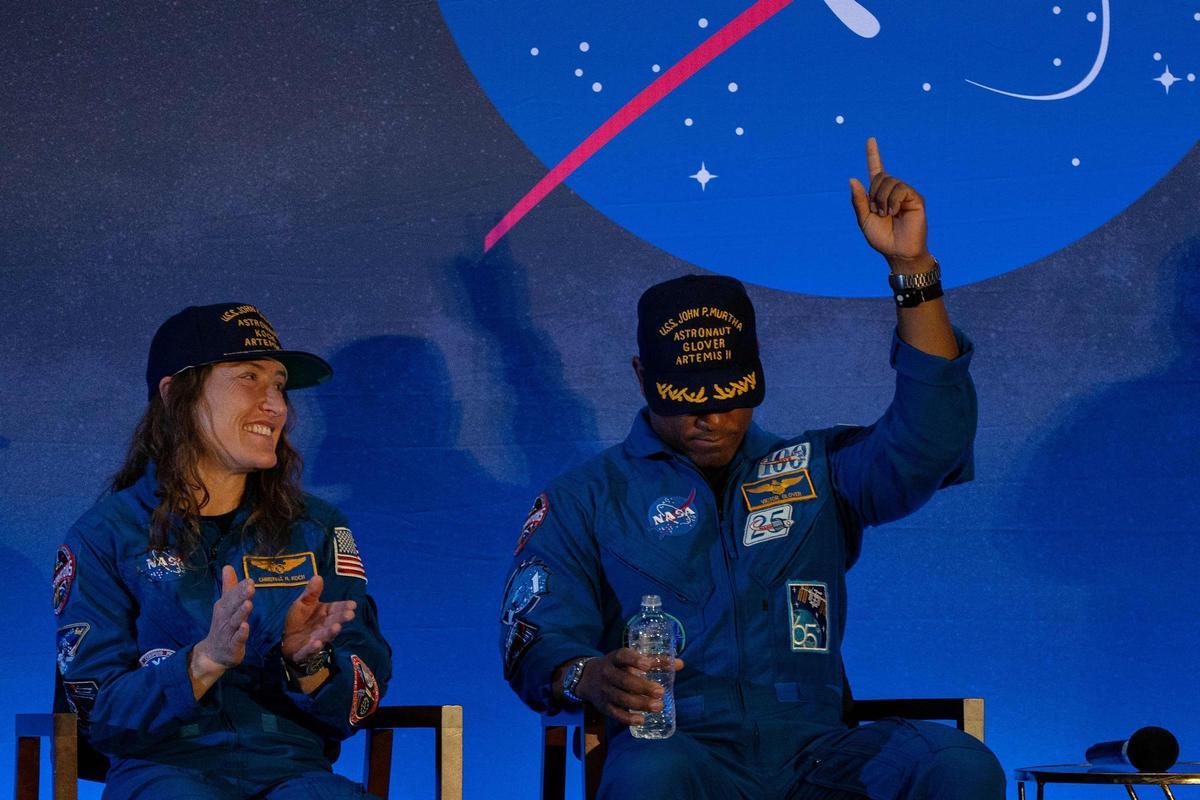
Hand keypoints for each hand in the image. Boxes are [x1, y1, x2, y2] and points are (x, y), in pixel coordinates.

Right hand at [194, 565, 253, 669]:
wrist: (213, 653)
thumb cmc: (224, 625)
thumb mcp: (225, 605)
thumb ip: (229, 587)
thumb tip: (228, 566)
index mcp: (224, 607)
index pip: (232, 595)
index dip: (240, 588)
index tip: (250, 580)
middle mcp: (225, 618)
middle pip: (233, 606)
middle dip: (241, 596)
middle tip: (250, 586)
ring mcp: (228, 632)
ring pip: (235, 621)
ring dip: (241, 613)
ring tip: (249, 603)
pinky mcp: (232, 646)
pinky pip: (236, 639)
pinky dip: (241, 634)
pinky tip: (245, 627)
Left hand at [281, 574, 356, 662]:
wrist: (287, 641)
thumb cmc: (299, 620)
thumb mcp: (302, 604)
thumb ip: (311, 593)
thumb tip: (318, 576)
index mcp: (325, 614)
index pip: (336, 609)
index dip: (344, 607)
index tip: (353, 604)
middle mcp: (324, 627)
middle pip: (333, 622)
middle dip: (341, 618)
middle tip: (350, 615)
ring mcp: (316, 640)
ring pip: (325, 636)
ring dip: (331, 632)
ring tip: (336, 627)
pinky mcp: (305, 651)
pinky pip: (309, 650)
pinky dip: (313, 648)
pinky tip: (317, 644)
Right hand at [574, 647, 684, 725]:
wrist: (587, 678)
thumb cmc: (617, 667)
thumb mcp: (630, 660)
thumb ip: (654, 661)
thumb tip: (680, 664)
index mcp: (615, 659)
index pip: (622, 657)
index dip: (634, 660)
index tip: (647, 665)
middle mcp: (607, 673)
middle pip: (624, 681)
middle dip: (643, 687)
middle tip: (661, 692)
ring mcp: (604, 691)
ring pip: (622, 698)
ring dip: (640, 703)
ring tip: (658, 707)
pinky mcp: (604, 706)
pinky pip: (615, 713)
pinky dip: (628, 718)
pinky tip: (642, 720)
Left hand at [849, 137, 931, 270]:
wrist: (898, 252)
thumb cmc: (882, 238)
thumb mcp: (864, 219)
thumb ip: (858, 200)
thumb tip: (852, 178)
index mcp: (879, 195)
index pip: (876, 170)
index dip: (873, 155)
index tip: (870, 140)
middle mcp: (893, 191)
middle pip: (880, 177)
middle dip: (874, 194)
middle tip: (878, 212)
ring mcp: (905, 194)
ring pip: (890, 182)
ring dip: (882, 200)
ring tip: (887, 215)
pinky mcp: (915, 198)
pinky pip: (900, 189)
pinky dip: (893, 201)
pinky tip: (894, 212)